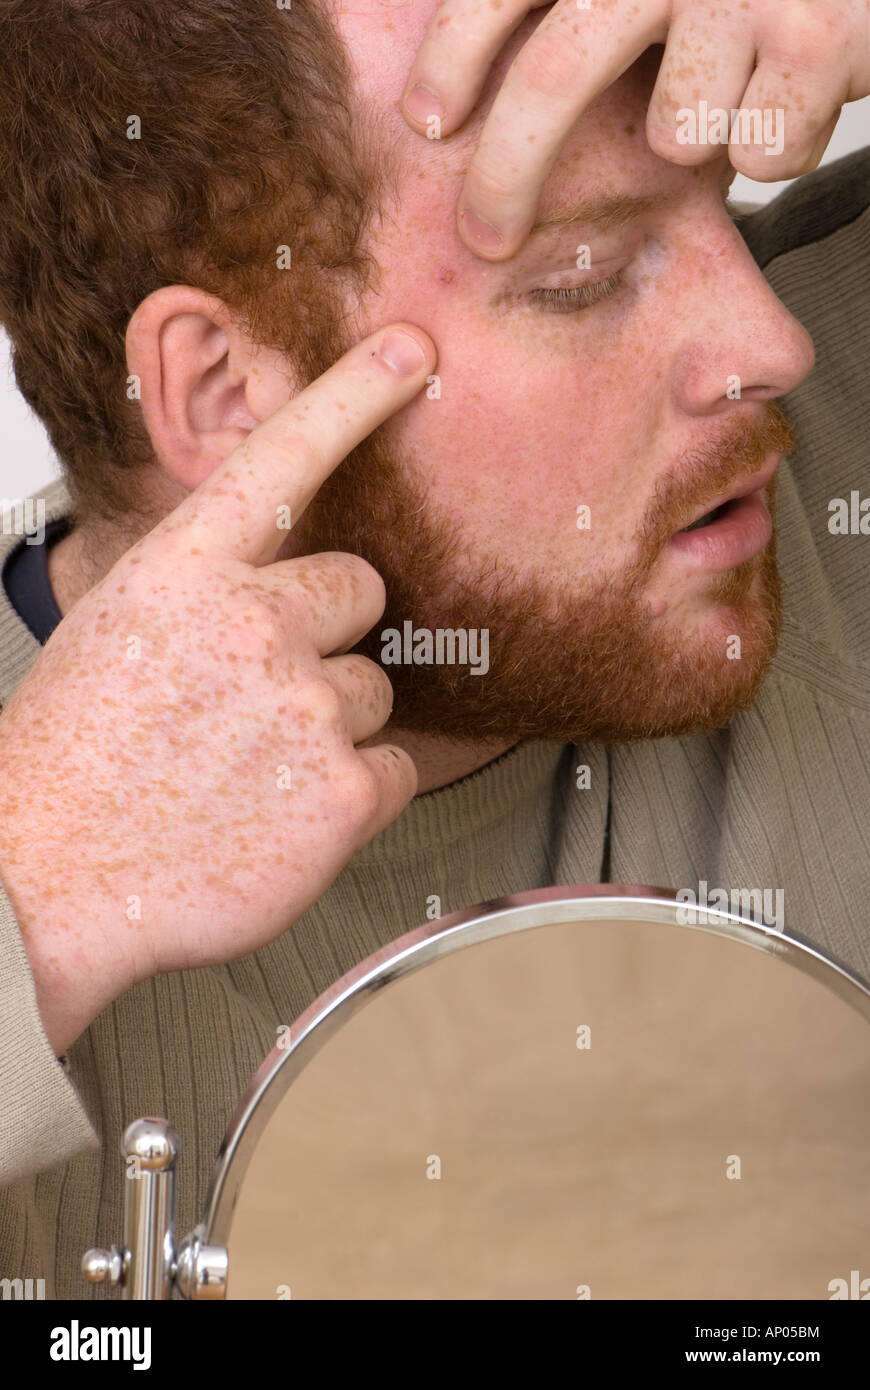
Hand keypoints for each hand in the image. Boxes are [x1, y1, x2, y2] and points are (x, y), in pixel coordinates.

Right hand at [0, 324, 435, 1055]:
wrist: (42, 886)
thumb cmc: (71, 765)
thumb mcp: (115, 632)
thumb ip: (202, 592)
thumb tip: (271, 583)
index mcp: (184, 570)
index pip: (285, 456)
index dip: (355, 394)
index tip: (414, 350)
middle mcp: (254, 622)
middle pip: (360, 587)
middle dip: (327, 630)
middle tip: (262, 691)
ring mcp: (305, 706)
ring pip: (374, 685)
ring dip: (330, 721)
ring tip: (250, 769)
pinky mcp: (345, 791)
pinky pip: (397, 764)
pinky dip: (354, 792)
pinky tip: (281, 816)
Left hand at [402, 0, 869, 257]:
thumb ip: (579, 7)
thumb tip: (469, 107)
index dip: (451, 57)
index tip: (424, 122)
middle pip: (554, 77)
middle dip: (506, 176)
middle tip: (484, 239)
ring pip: (677, 138)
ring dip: (703, 137)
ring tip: (745, 80)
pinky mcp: (816, 38)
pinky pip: (761, 157)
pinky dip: (782, 142)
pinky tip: (804, 86)